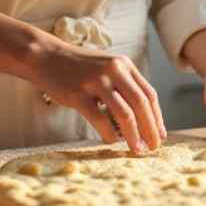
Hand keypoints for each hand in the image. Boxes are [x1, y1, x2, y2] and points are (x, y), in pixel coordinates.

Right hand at [33, 42, 165, 153]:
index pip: (149, 94)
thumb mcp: (106, 68)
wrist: (45, 56)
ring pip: (125, 113)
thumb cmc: (77, 67)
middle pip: (141, 104)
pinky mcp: (78, 94)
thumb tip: (141, 118)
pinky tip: (112, 142)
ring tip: (137, 149)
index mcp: (124, 65)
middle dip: (151, 129)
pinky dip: (109, 134)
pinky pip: (100, 119)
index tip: (160, 135)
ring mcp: (96, 81)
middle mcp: (114, 70)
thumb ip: (123, 85)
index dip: (157, 117)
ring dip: (134, 135)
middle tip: (153, 147)